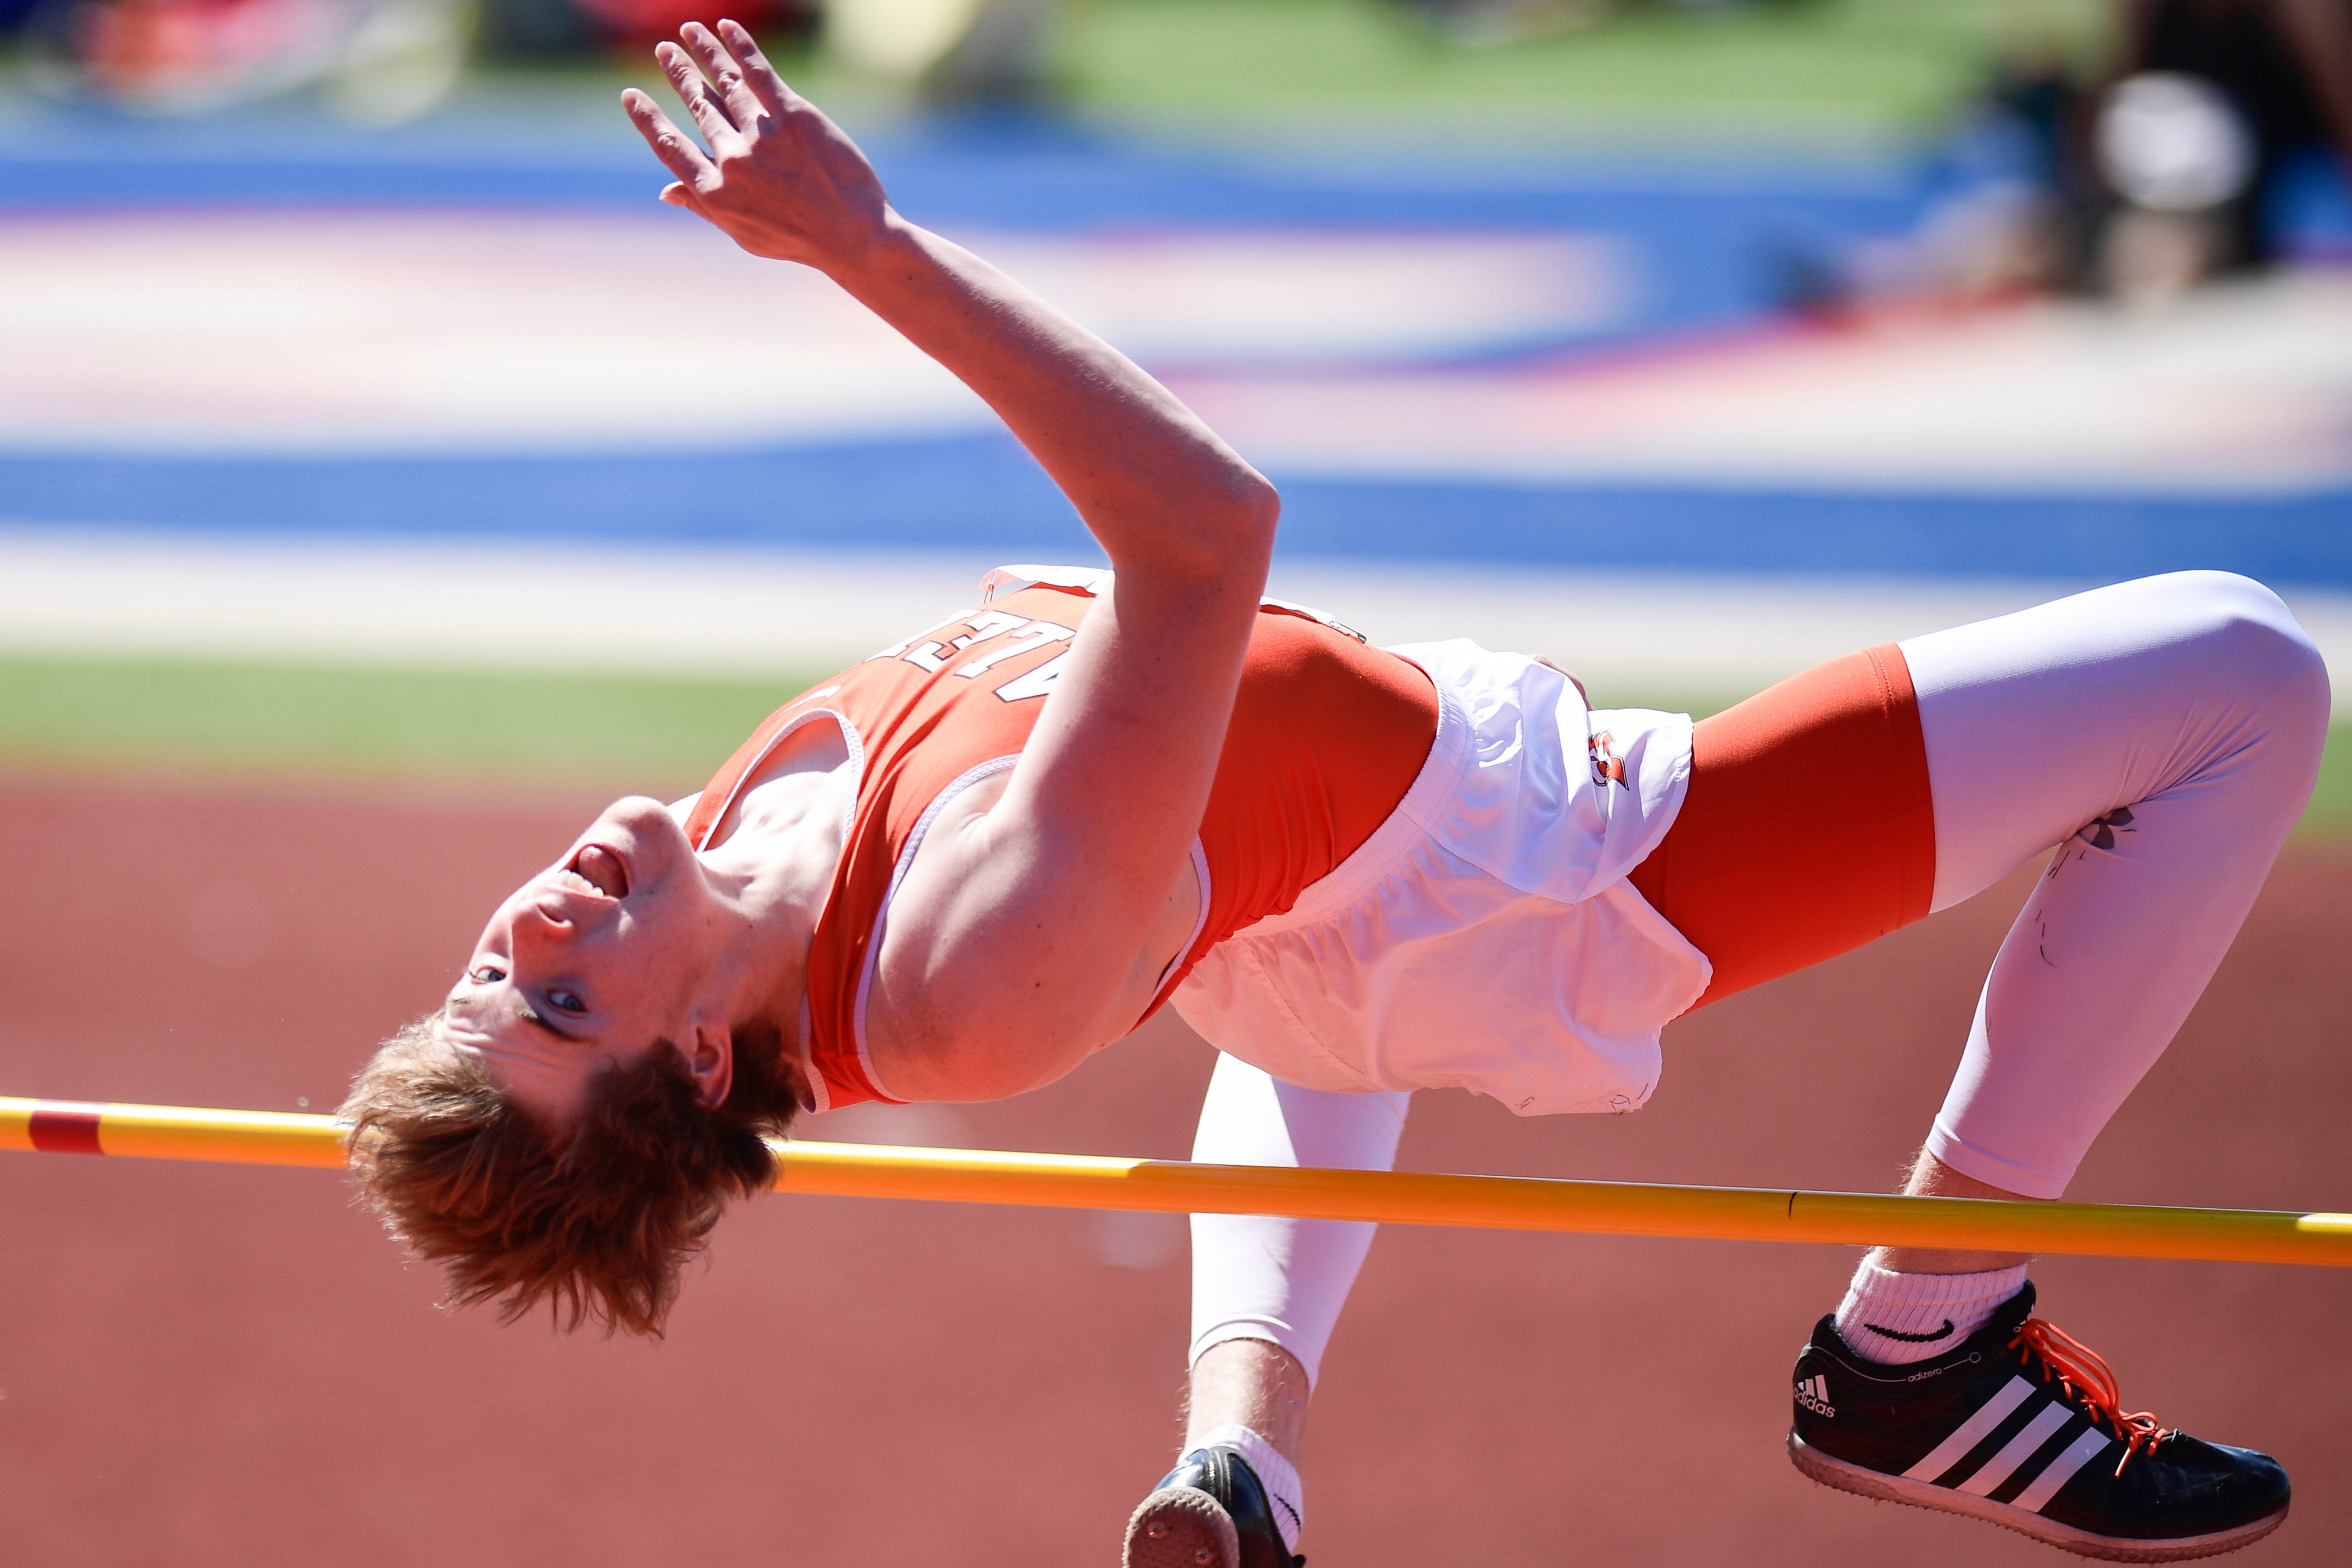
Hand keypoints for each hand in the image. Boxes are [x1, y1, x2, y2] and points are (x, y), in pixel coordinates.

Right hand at [621, 20, 893, 272]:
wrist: (854, 238)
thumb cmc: (800, 240)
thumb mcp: (744, 234)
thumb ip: (704, 208)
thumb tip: (664, 191)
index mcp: (717, 193)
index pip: (671, 147)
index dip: (649, 120)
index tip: (631, 95)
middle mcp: (733, 162)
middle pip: (699, 106)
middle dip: (680, 74)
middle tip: (665, 50)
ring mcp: (763, 137)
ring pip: (725, 84)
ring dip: (704, 53)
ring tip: (690, 32)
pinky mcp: (794, 117)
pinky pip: (759, 73)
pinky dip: (739, 47)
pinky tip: (725, 28)